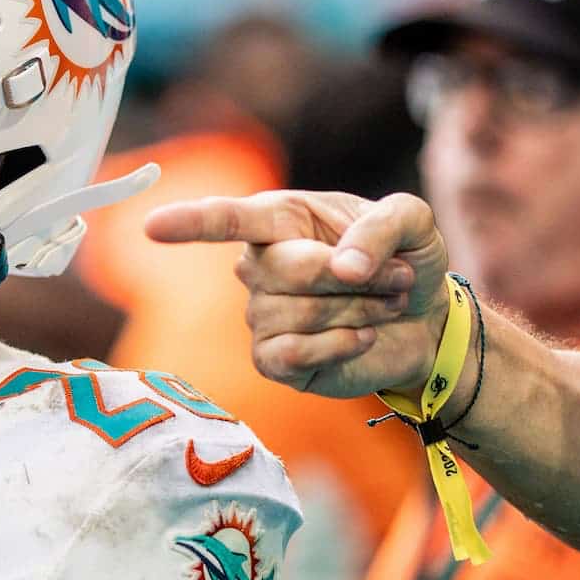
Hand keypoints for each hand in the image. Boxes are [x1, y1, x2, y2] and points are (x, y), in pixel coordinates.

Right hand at [144, 191, 441, 397]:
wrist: (426, 321)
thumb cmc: (405, 260)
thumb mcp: (413, 220)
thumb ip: (382, 226)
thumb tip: (343, 265)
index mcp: (280, 218)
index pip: (228, 219)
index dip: (191, 223)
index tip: (153, 227)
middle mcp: (260, 265)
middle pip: (286, 269)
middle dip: (352, 277)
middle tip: (396, 278)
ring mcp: (262, 315)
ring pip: (297, 313)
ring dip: (359, 310)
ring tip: (385, 305)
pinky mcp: (275, 360)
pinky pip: (292, 353)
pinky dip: (339, 345)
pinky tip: (360, 337)